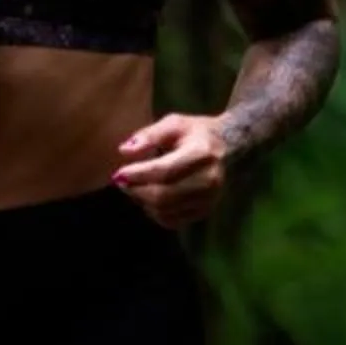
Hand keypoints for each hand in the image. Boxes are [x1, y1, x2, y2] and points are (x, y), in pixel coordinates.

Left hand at [112, 112, 231, 226]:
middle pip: (163, 196)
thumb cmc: (195, 133)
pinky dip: (154, 212)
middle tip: (121, 181)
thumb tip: (125, 151)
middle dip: (136, 190)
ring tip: (135, 186)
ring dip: (142, 201)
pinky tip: (149, 197)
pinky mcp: (204, 212)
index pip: (165, 171)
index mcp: (202, 153)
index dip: (138, 175)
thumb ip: (149, 135)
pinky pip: (171, 221)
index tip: (118, 173)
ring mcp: (208, 199)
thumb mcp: (173, 123)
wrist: (227, 148)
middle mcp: (209, 180)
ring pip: (165, 211)